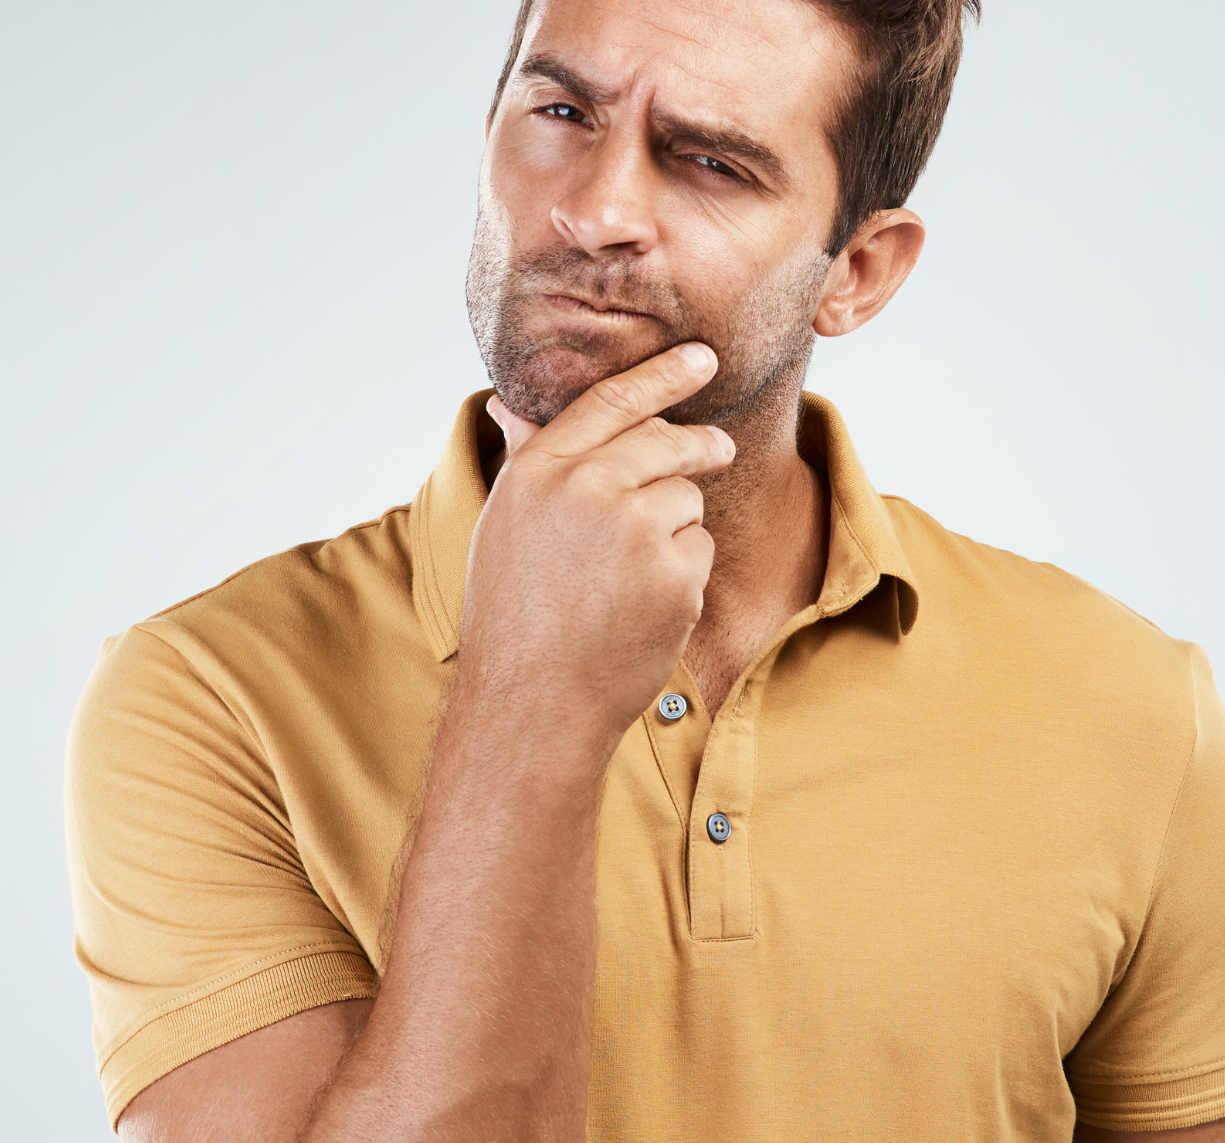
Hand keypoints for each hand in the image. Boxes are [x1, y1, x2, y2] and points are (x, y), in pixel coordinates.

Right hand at [458, 343, 733, 746]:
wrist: (533, 702)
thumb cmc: (512, 617)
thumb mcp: (503, 527)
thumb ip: (526, 461)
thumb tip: (510, 404)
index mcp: (539, 471)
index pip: (611, 401)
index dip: (662, 375)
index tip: (701, 358)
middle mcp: (586, 487)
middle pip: (665, 441)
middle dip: (700, 444)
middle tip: (721, 447)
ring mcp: (633, 528)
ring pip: (686, 498)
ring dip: (675, 529)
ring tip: (629, 578)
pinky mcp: (672, 571)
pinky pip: (700, 548)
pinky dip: (684, 574)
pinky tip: (645, 607)